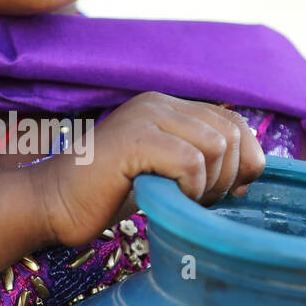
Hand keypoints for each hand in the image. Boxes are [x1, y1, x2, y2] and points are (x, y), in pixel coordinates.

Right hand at [37, 92, 264, 249]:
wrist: (52, 202)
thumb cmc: (106, 194)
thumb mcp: (162, 171)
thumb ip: (199, 159)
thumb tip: (252, 170)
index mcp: (167, 106)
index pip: (234, 123)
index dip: (245, 161)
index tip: (229, 192)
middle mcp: (158, 103)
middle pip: (232, 134)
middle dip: (229, 177)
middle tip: (200, 201)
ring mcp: (145, 117)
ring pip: (217, 146)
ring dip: (209, 184)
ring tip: (183, 200)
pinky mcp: (134, 140)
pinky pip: (191, 162)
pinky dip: (190, 188)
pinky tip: (169, 197)